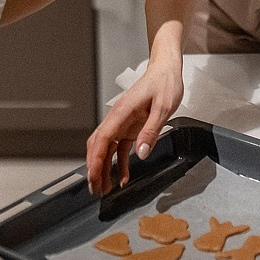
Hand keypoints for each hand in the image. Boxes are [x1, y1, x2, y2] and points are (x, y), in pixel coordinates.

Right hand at [86, 59, 184, 195]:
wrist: (166, 70)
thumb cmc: (164, 83)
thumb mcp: (163, 107)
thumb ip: (151, 131)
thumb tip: (141, 153)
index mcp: (122, 112)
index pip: (102, 139)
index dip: (95, 159)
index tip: (93, 176)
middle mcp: (117, 118)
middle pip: (98, 146)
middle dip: (94, 168)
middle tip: (95, 189)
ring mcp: (122, 123)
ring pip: (106, 149)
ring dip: (103, 168)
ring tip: (104, 188)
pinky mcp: (130, 127)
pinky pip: (120, 148)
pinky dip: (118, 163)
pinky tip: (122, 177)